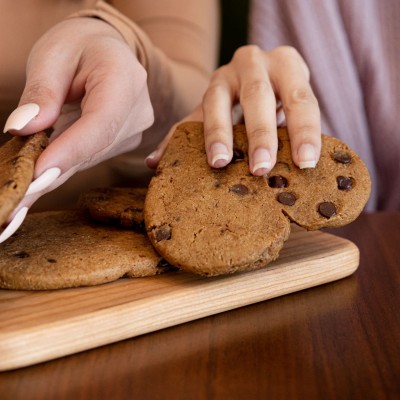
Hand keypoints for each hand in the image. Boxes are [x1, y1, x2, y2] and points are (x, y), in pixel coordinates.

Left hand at [1, 17, 153, 241]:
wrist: (109, 51)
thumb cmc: (81, 46)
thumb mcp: (53, 54)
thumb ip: (41, 90)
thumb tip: (24, 130)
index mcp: (125, 80)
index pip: (100, 124)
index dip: (69, 152)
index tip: (36, 176)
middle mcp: (137, 112)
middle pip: (93, 149)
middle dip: (52, 175)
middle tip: (14, 205)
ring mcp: (134, 131)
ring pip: (89, 158)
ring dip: (53, 174)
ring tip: (16, 195)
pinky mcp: (123, 141)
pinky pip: (89, 156)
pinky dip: (62, 165)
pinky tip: (36, 177)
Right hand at [147, 45, 320, 174]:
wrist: (257, 70)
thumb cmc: (282, 96)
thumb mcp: (295, 102)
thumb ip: (295, 127)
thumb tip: (305, 167)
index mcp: (287, 65)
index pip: (300, 99)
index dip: (305, 131)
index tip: (304, 163)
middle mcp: (254, 63)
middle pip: (257, 96)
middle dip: (260, 134)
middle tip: (260, 168)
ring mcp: (224, 75)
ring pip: (216, 102)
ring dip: (217, 135)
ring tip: (218, 163)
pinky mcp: (203, 92)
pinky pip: (187, 117)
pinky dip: (173, 140)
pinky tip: (155, 161)